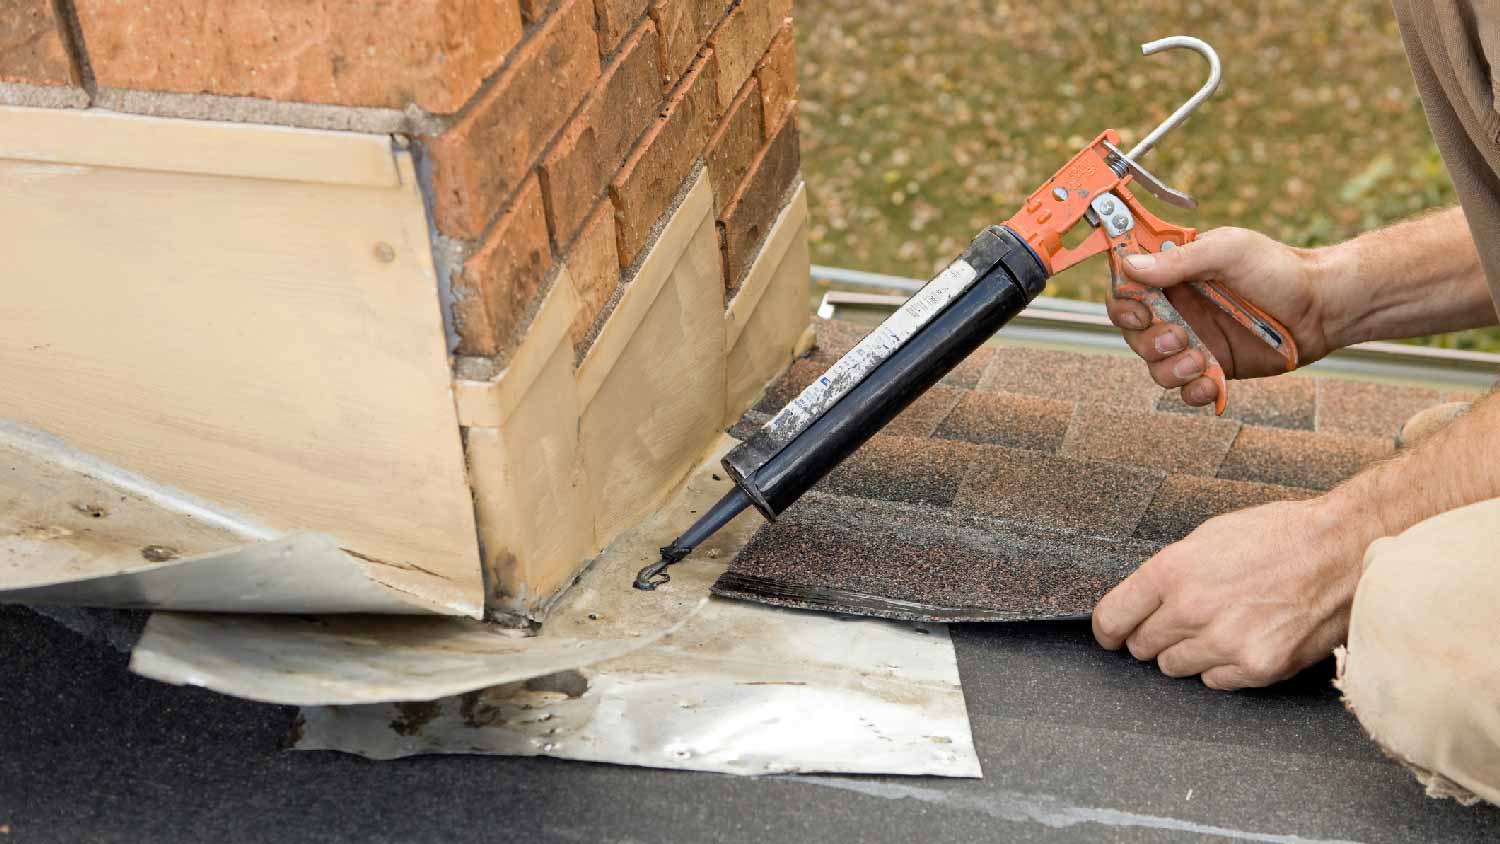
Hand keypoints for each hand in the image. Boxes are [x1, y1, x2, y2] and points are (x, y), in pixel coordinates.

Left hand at [1092, 496, 1367, 689]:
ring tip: (1219, 626)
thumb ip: (1170, 572)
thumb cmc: (1279, 536)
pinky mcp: (1258, 667)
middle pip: (1142, 647)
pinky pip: (1215, 682)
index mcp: (1173, 571)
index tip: (1112, 634)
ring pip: (1175, 668)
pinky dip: (1223, 667)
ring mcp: (1225, 643)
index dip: (1109, 630)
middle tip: (1177, 623)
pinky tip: (1244, 639)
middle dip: (1152, 636)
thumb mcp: (1208, 537)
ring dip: (1188, 652)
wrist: (1342, 551)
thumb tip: (1142, 600)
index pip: (1112, 618)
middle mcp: (1192, 610)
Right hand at [1105, 227, 1333, 406]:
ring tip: (1200, 362)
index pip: (1126, 290)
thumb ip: (1178, 261)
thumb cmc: (1279, 269)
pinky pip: (1186, 391)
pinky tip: (1212, 384)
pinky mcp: (1214, 369)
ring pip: (1155, 367)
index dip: (1123, 304)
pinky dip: (1193, 392)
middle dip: (1149, 342)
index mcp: (1174, 276)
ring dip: (1170, 370)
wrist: (1323, 308)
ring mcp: (1195, 342)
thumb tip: (1129, 267)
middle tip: (1179, 337)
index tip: (1141, 311)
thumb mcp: (1228, 251)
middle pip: (1133, 334)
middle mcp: (1178, 310)